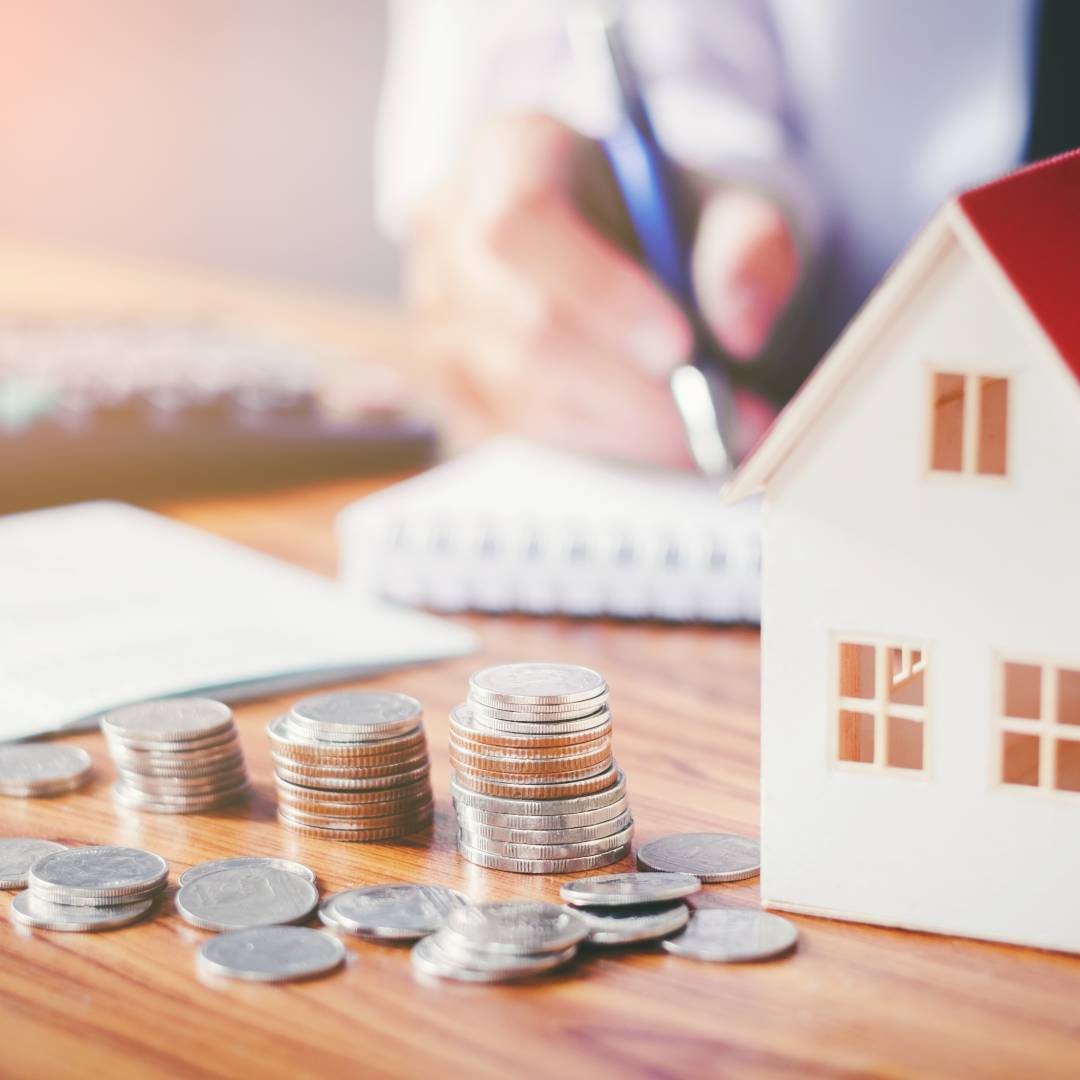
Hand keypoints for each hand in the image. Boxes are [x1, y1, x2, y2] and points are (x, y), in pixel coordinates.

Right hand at [406, 113, 797, 465]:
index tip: (681, 347)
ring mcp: (439, 313)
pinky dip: (600, 441)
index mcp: (509, 154)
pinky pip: (521, 427)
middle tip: (722, 419)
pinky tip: (656, 434)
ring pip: (522, 389)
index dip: (598, 291)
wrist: (633, 253)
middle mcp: (452, 232)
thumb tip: (741, 328)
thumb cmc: (672, 221)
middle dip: (631, 387)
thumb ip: (748, 247)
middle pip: (523, 322)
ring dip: (625, 424)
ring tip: (709, 434)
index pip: (522, 221)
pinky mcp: (451, 379)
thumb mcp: (730, 207)